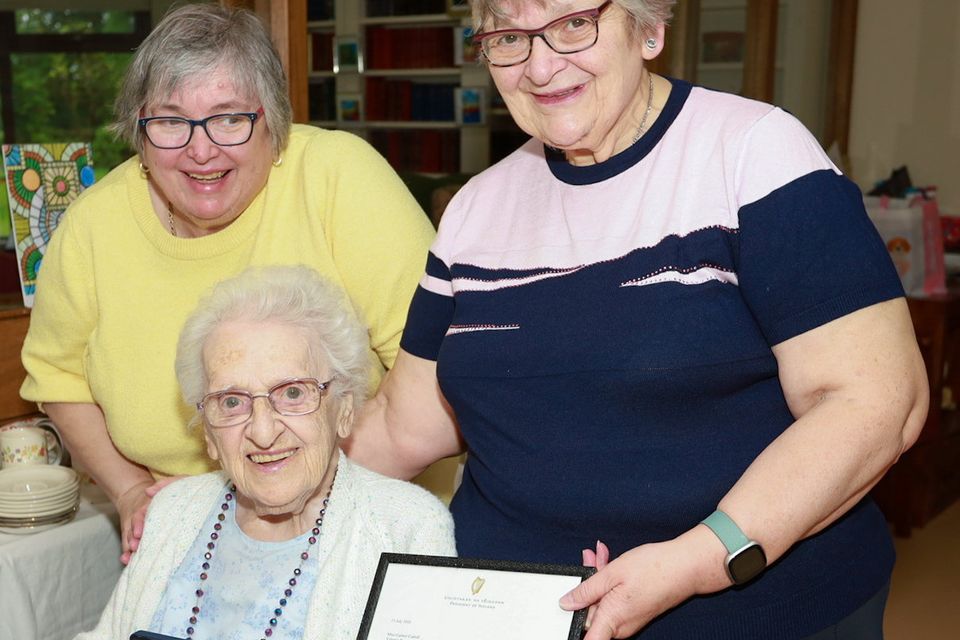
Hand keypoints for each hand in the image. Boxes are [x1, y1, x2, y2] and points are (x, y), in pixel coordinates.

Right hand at [116, 476, 182, 563]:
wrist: (141, 497)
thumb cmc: (161, 494)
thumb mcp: (163, 487)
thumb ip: (160, 486)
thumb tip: (149, 491)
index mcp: (145, 508)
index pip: (139, 516)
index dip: (138, 524)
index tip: (139, 533)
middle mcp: (138, 520)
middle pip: (133, 531)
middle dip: (133, 540)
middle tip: (135, 548)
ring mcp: (135, 529)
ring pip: (130, 540)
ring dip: (130, 549)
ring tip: (129, 559)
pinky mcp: (136, 538)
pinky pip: (131, 546)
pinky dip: (129, 554)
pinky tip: (127, 561)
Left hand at [561, 538, 708, 639]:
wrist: (686, 567)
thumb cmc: (654, 569)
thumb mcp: (612, 573)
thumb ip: (586, 590)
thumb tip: (567, 603)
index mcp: (612, 619)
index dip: (574, 632)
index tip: (563, 623)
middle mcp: (620, 626)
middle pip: (590, 612)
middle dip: (585, 586)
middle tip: (588, 558)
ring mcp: (628, 620)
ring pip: (602, 602)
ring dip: (598, 580)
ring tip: (599, 555)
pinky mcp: (634, 612)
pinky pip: (614, 600)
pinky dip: (609, 583)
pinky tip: (609, 563)